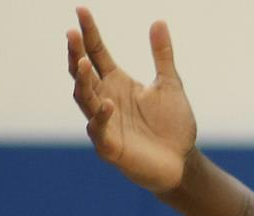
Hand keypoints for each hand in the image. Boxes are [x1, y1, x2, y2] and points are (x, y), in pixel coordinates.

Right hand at [67, 7, 196, 192]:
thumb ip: (162, 55)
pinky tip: (108, 103)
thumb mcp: (170, 85)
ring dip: (81, 81)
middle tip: (72, 33)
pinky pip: (99, 129)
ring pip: (83, 97)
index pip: (96, 52)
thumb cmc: (173, 126)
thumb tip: (159, 21)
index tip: (82, 10)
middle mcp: (104, 98)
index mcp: (116, 82)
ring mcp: (104, 122)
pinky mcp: (110, 146)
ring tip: (82, 62)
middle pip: (82, 72)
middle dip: (75, 52)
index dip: (88, 32)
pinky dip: (101, 116)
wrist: (182, 162)